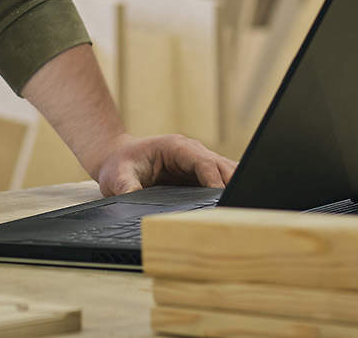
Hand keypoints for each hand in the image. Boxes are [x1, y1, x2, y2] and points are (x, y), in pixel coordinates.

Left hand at [94, 134, 236, 195]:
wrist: (117, 158)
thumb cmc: (118, 165)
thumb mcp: (117, 177)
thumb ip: (127, 187)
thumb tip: (134, 200)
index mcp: (176, 147)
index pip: (204, 162)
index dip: (215, 180)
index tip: (222, 199)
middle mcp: (193, 152)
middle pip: (223, 166)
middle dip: (233, 185)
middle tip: (240, 208)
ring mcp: (199, 163)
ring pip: (228, 173)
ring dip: (235, 188)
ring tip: (241, 210)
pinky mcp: (200, 175)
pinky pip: (222, 181)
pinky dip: (230, 192)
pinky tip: (234, 208)